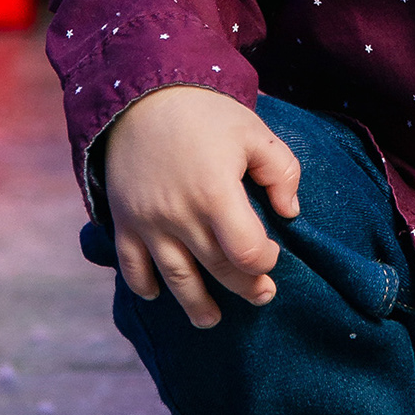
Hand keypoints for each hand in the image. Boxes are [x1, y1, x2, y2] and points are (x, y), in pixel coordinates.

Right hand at [102, 85, 298, 328]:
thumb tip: (290, 212)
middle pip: (218, 270)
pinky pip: (132, 267)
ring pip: (176, 280)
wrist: (140, 94)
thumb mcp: (254, 131)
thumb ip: (281, 171)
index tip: (273, 254)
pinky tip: (159, 294)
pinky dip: (144, 286)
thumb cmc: (205, 113)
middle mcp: (180, 216)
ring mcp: (148, 223)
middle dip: (245, 288)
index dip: (265, 262)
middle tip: (261, 294)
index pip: (246, 252)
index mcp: (215, 194)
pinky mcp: (124, 222)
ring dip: (197, 305)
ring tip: (212, 319)